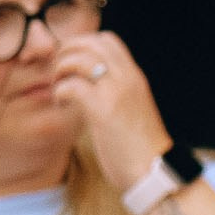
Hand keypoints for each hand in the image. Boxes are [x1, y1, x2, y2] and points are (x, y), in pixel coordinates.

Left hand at [45, 31, 171, 191]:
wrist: (155, 173)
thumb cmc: (142, 149)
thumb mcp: (133, 109)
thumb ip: (116, 93)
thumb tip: (92, 88)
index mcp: (135, 77)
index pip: (107, 40)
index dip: (83, 45)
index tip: (73, 64)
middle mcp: (128, 78)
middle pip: (90, 42)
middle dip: (67, 51)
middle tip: (60, 73)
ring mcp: (117, 92)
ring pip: (78, 59)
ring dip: (61, 71)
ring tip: (60, 90)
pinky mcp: (103, 110)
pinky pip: (71, 86)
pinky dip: (60, 93)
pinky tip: (63, 105)